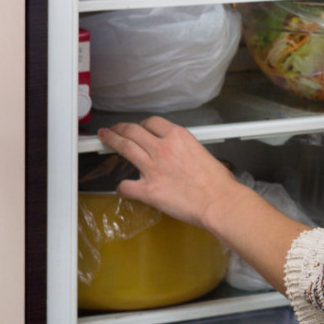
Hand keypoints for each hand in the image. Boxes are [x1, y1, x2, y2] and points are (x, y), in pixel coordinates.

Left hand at [97, 117, 244, 231]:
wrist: (218, 200)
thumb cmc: (217, 180)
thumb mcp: (201, 151)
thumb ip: (183, 149)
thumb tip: (176, 156)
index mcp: (178, 136)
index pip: (152, 122)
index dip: (141, 124)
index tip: (137, 127)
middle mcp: (162, 148)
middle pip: (133, 131)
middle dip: (119, 129)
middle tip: (112, 130)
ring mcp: (152, 168)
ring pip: (124, 148)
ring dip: (112, 141)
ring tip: (105, 139)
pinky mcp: (147, 190)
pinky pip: (125, 186)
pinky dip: (122, 187)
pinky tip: (122, 189)